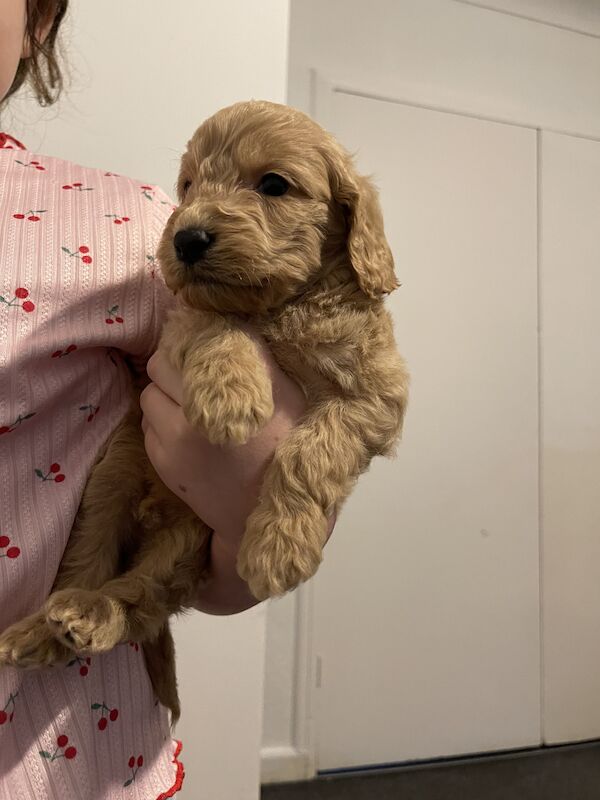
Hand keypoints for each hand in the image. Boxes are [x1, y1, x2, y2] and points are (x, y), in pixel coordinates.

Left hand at [140, 328, 305, 533]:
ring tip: (188, 409)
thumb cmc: (287, 447)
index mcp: (234, 384)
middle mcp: (200, 405)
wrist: (268, 513)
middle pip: (159, 364)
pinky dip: (161, 424)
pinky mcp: (163, 461)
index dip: (189, 342)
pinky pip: (147, 426)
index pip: (188, 342)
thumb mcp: (286, 393)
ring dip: (163, 396)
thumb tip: (222, 322)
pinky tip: (186, 434)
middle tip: (190, 377)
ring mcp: (176, 436)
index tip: (198, 347)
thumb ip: (253, 356)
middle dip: (171, 367)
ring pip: (148, 395)